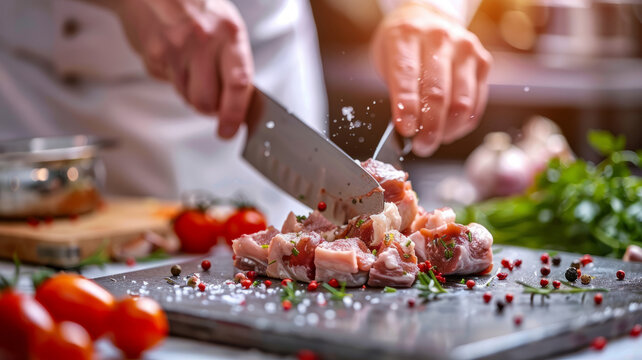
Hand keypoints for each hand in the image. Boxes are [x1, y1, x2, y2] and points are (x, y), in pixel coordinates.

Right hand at [114, 0, 252, 138]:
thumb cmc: (193, 5)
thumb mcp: (225, 26)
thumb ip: (235, 62)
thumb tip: (243, 104)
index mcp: (230, 32)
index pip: (239, 83)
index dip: (236, 114)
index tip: (231, 129)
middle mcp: (204, 40)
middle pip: (207, 102)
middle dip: (209, 109)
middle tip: (209, 98)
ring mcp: (176, 48)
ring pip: (187, 98)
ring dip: (190, 92)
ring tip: (190, 67)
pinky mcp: (154, 55)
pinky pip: (167, 84)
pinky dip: (171, 77)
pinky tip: (172, 56)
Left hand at [371, 2, 491, 155]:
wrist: (426, 19)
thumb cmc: (402, 46)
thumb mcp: (386, 60)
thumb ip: (396, 92)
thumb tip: (408, 130)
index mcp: (407, 36)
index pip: (408, 77)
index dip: (407, 108)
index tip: (406, 131)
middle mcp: (439, 39)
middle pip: (438, 94)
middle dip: (429, 128)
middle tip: (421, 146)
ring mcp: (465, 49)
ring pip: (461, 101)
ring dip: (447, 130)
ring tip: (433, 141)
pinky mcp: (483, 61)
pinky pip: (476, 101)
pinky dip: (463, 124)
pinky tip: (449, 131)